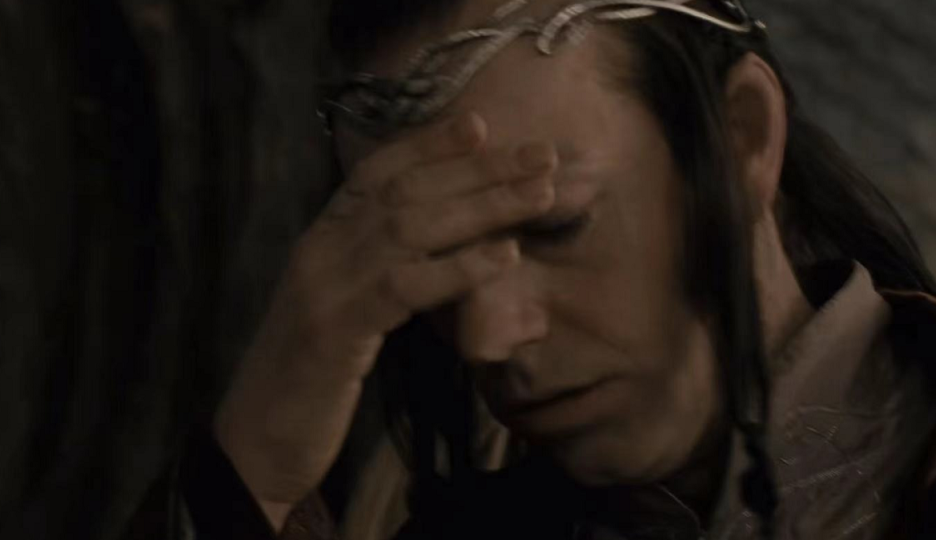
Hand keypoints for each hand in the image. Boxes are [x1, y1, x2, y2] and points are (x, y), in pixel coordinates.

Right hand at [212, 112, 557, 528]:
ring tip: (540, 194)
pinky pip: (404, 286)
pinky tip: (504, 257)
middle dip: (479, 169)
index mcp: (322, 240)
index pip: (376, 172)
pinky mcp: (334, 331)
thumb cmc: (311, 378)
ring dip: (483, 206)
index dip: (428, 144)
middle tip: (542, 155)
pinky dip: (459, 267)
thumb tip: (449, 249)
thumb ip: (383, 273)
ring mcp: (323, 286)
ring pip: (411, 227)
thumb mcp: (346, 311)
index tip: (482, 126)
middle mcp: (319, 249)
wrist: (254, 442)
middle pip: (407, 191)